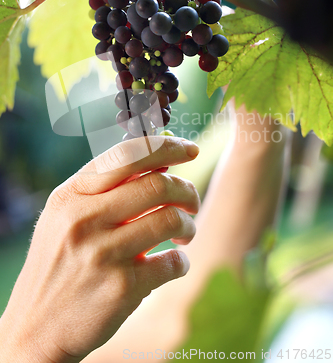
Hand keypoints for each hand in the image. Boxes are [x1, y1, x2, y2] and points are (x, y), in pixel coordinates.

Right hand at [0, 137, 199, 362]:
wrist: (34, 327)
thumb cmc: (59, 264)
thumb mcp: (67, 216)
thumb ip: (107, 189)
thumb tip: (162, 162)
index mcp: (71, 195)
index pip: (127, 155)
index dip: (166, 147)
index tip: (191, 150)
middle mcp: (84, 219)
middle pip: (157, 184)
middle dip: (187, 190)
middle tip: (191, 202)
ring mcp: (102, 254)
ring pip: (171, 219)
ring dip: (189, 225)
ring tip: (186, 234)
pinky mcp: (121, 288)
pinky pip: (172, 262)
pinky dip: (182, 261)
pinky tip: (174, 264)